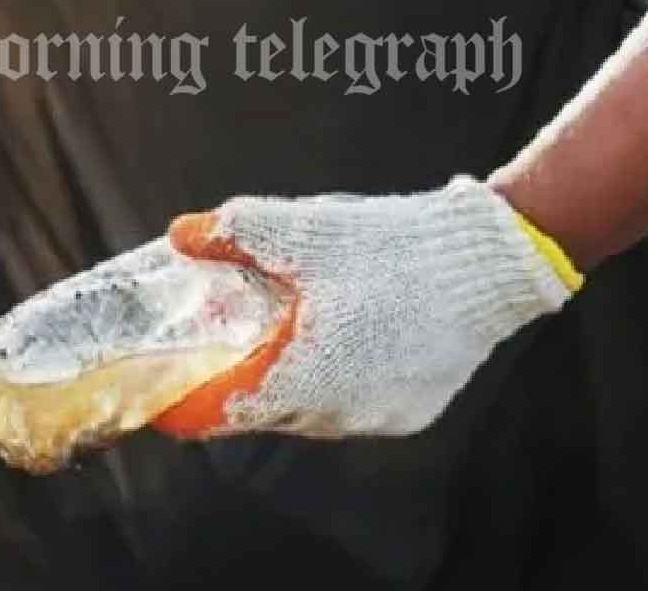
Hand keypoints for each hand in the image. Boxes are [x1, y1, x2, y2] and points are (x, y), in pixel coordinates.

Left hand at [148, 178, 578, 439]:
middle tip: (218, 348)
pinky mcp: (413, 412)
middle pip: (265, 410)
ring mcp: (380, 418)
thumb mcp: (301, 229)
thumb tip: (180, 235)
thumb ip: (231, 234)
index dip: (185, 404)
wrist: (487, 261)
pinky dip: (334, 381)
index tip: (160, 396)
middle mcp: (339, 412)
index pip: (223, 411)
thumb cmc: (390, 246)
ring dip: (289, 381)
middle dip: (238, 382)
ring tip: (279, 337)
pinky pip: (354, 406)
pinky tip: (337, 341)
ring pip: (311, 410)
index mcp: (303, 376)